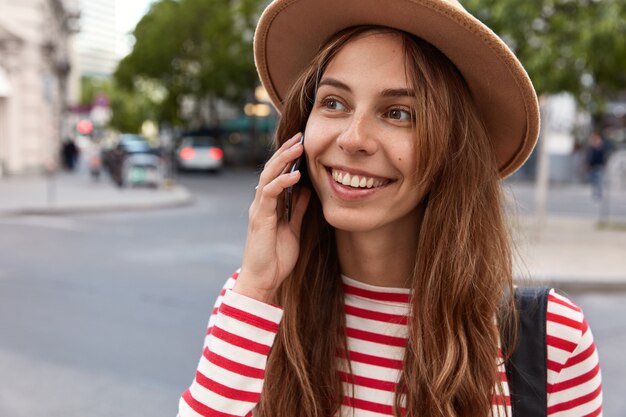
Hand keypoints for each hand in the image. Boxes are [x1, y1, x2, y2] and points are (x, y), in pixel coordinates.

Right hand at [233, 133, 310, 302]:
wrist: (263, 280)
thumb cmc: (276, 258)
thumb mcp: (293, 230)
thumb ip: (296, 210)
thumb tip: (304, 191)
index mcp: (270, 206)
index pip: (278, 175)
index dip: (289, 159)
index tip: (302, 144)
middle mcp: (262, 204)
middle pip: (271, 170)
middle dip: (285, 152)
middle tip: (300, 136)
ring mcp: (259, 209)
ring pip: (268, 176)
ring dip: (283, 160)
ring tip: (297, 146)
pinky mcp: (259, 218)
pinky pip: (270, 194)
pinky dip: (282, 183)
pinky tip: (295, 175)